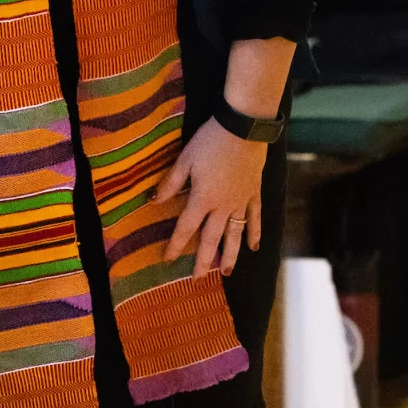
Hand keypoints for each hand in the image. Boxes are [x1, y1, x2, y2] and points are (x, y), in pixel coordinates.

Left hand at [158, 118, 267, 277]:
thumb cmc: (210, 141)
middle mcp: (223, 206)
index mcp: (202, 199)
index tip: (167, 259)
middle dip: (202, 260)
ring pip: (235, 235)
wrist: (243, 128)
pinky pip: (254, 218)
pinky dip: (254, 233)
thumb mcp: (185, 160)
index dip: (175, 245)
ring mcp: (241, 202)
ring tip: (225, 272)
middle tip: (197, 279)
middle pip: (211, 239)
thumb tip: (153, 201)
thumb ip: (170, 183)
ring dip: (229, 255)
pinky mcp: (254, 193)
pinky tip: (253, 247)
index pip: (186, 228)